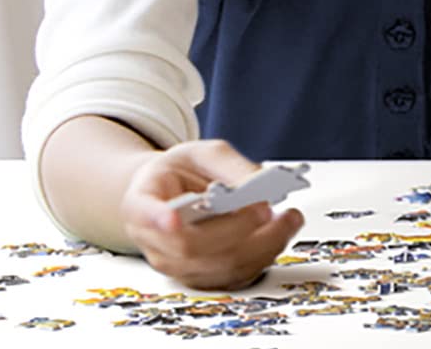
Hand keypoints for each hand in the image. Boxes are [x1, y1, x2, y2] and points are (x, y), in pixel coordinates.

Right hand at [119, 140, 304, 289]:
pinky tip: (280, 233)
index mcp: (141, 203)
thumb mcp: (202, 153)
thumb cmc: (182, 173)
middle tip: (267, 207)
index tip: (172, 218)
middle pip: (193, 246)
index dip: (158, 219)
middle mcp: (154, 241)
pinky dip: (264, 256)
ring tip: (289, 218)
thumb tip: (259, 182)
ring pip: (219, 267)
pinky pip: (235, 277)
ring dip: (262, 245)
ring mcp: (177, 265)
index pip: (145, 214)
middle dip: (237, 227)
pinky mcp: (202, 277)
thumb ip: (229, 165)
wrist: (172, 194)